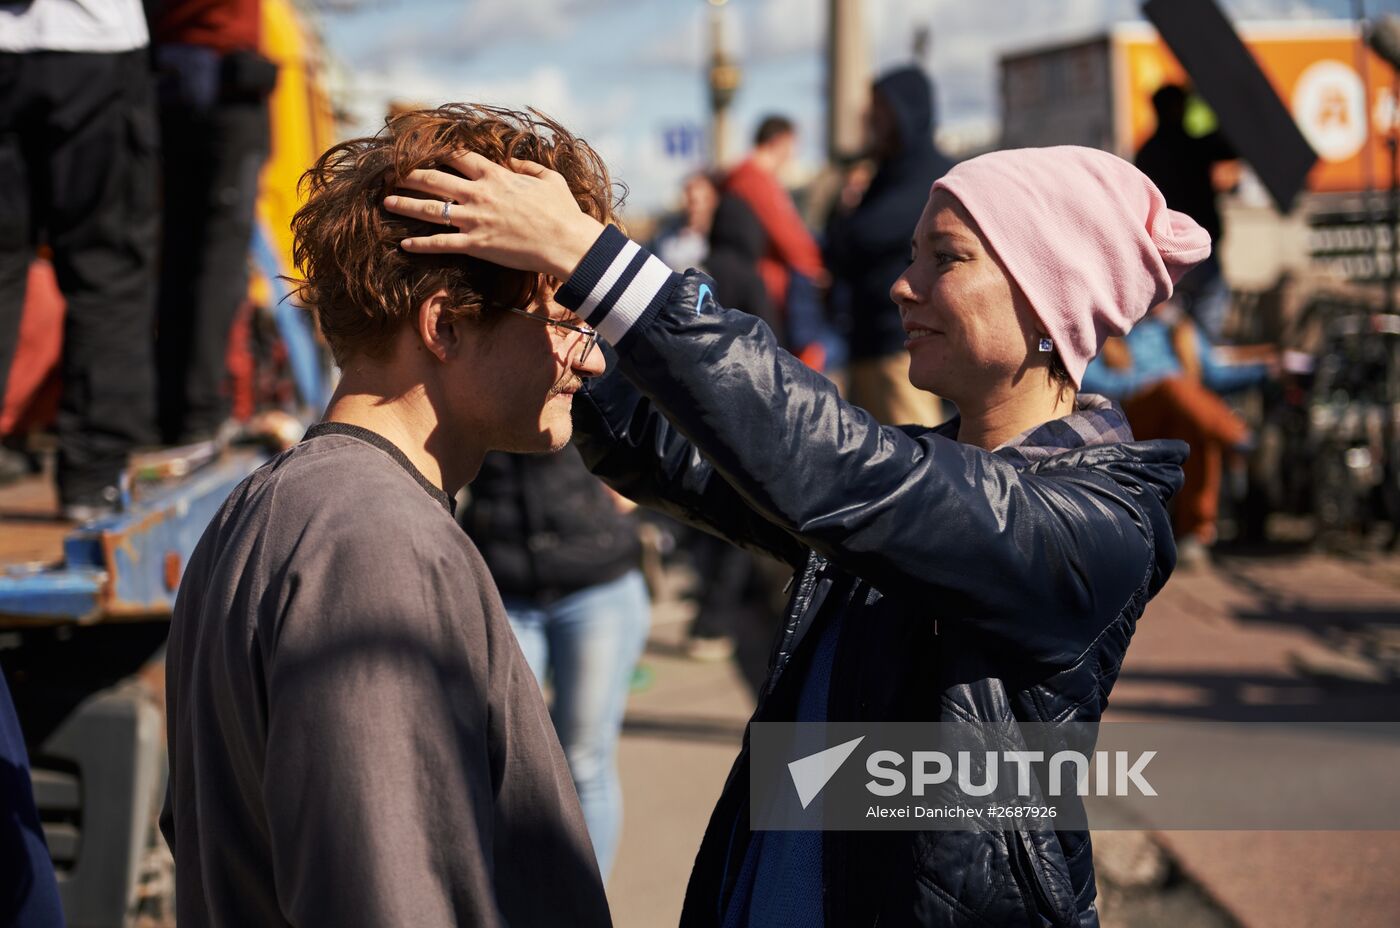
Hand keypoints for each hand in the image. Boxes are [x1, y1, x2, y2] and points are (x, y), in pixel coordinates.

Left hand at [383, 152, 605, 279]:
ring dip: (406, 205)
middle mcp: (479, 194)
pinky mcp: (477, 245)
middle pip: (434, 179)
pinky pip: (442, 244)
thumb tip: (513, 162)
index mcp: (495, 176)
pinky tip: (405, 244)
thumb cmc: (562, 211)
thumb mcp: (549, 179)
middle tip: (391, 174)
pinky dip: (421, 244)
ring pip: (431, 210)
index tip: (421, 149)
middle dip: (409, 175)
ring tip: (386, 203)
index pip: (458, 157)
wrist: (566, 242)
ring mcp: (475, 220)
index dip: (437, 151)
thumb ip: (527, 167)